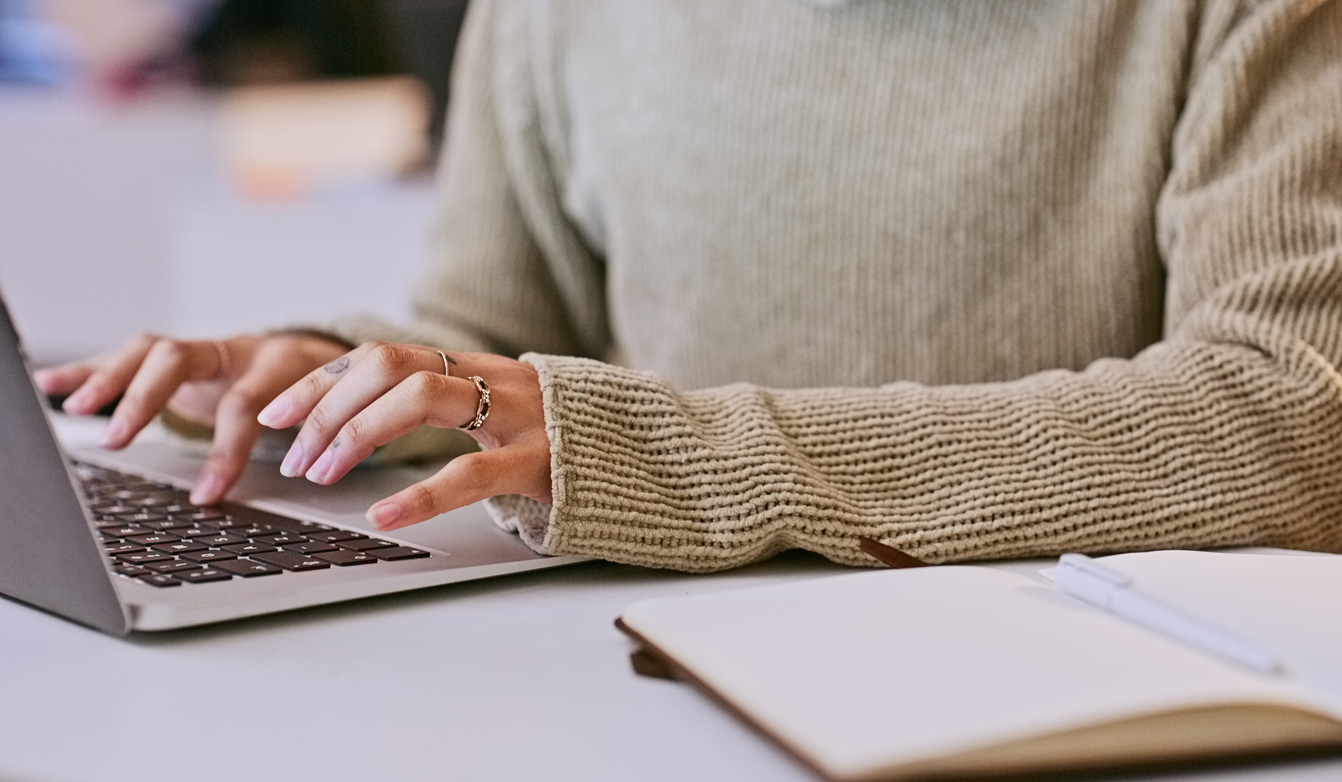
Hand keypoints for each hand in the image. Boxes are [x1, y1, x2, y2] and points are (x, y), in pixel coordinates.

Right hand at [35, 332, 348, 504]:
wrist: (306, 356)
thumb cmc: (312, 393)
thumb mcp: (321, 418)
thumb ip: (311, 446)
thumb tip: (307, 486)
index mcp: (272, 364)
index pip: (243, 404)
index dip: (226, 450)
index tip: (208, 496)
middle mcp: (228, 350)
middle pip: (178, 359)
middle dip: (145, 396)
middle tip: (118, 437)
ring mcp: (195, 350)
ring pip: (147, 352)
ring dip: (110, 380)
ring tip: (76, 409)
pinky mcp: (170, 359)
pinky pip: (124, 360)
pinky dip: (88, 371)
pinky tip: (51, 384)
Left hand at [256, 341, 551, 530]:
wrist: (652, 452)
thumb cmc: (570, 441)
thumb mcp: (503, 413)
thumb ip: (450, 409)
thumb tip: (368, 427)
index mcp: (477, 368)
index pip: (380, 357)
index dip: (321, 382)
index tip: (275, 415)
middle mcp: (493, 379)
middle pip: (389, 366)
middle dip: (327, 406)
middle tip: (292, 455)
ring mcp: (519, 416)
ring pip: (421, 398)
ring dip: (357, 433)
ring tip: (323, 474)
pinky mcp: (543, 461)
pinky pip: (472, 474)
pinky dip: (419, 494)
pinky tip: (383, 515)